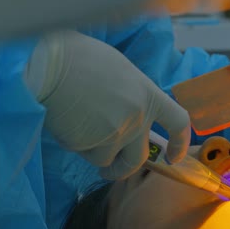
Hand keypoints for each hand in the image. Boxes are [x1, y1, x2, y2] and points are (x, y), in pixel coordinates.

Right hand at [25, 30, 190, 179]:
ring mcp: (118, 133)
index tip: (174, 156)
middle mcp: (139, 117)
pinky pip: (87, 155)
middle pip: (139, 158)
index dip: (179, 142)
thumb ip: (130, 95)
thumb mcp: (118, 71)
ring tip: (76, 130)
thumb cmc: (79, 59)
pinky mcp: (95, 145)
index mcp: (148, 94)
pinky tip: (67, 124)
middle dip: (123, 169)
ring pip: (107, 158)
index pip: (178, 122)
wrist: (50, 65)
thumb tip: (127, 113)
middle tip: (110, 169)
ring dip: (93, 152)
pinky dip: (77, 146)